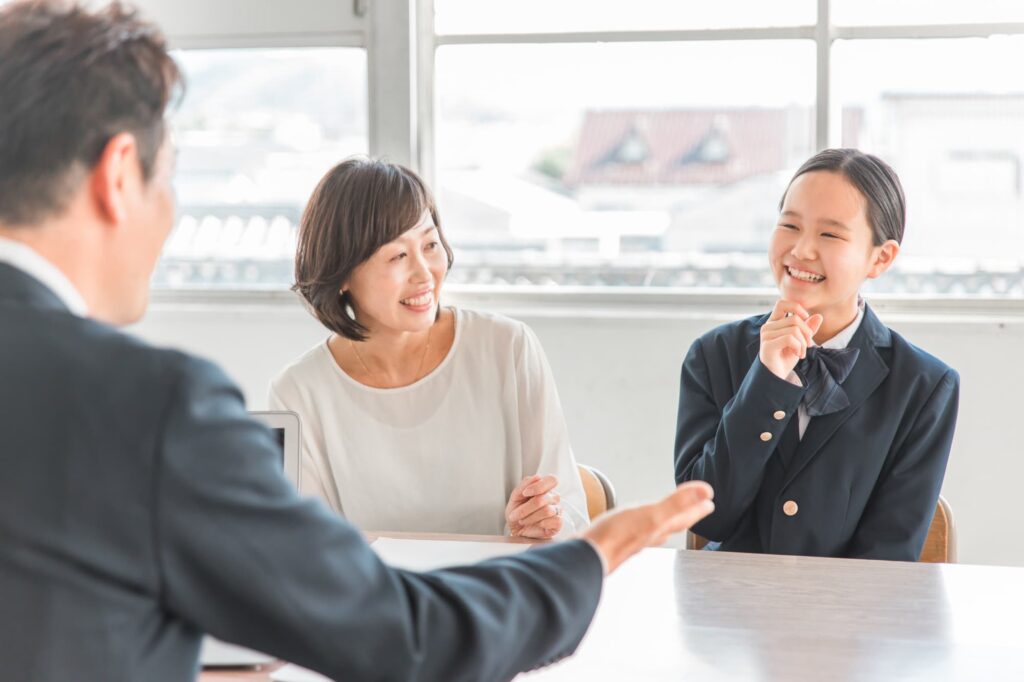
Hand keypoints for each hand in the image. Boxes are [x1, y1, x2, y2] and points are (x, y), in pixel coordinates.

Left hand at [505, 474, 562, 538]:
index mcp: (544, 488)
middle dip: (526, 508)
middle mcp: (553, 498)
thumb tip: (537, 477)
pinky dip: (542, 523)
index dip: (539, 486)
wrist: (515, 529)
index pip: (552, 480)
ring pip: (547, 510)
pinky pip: (556, 520)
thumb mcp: (515, 497)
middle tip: (515, 514)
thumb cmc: (517, 512)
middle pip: (543, 498)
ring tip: (522, 520)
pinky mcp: (558, 523)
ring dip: (530, 517)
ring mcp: (557, 510)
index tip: (525, 493)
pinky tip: (537, 524)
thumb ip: (524, 485)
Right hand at [582, 481, 713, 574]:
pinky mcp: (616, 542)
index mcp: (658, 528)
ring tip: (670, 519)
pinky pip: (637, 534)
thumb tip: (706, 493)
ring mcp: (632, 541)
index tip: (709, 499)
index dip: (697, 507)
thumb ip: (678, 503)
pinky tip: (636, 530)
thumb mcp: (651, 515)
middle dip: (685, 516)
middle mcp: (648, 536)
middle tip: (696, 509)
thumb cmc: (616, 536)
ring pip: (655, 531)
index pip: (684, 517)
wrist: (586, 557)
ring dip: (666, 523)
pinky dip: (643, 529)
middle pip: (672, 525)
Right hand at [759, 300, 822, 379]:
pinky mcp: (768, 345)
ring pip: (794, 329)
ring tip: (802, 353)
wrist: (776, 376)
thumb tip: (818, 316)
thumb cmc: (786, 358)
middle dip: (807, 333)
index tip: (805, 319)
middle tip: (808, 346)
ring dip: (804, 343)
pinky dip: (799, 347)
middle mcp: (768, 327)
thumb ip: (808, 329)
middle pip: (795, 319)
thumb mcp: (801, 342)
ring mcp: (766, 335)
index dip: (796, 307)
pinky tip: (797, 355)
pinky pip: (790, 338)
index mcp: (774, 323)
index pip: (782, 303)